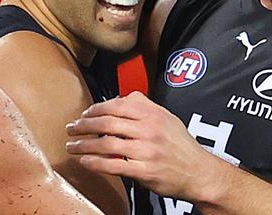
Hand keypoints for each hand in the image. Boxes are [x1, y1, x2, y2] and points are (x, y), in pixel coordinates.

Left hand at [65, 91, 218, 200]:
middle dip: (84, 125)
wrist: (199, 172)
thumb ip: (146, 107)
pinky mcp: (144, 171)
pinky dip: (94, 162)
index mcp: (153, 114)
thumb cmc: (182, 146)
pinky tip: (84, 161)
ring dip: (84, 144)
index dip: (96, 109)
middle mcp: (149, 129)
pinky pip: (113, 165)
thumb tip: (121, 99)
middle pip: (108, 122)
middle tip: (72, 128)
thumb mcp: (168, 118)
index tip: (85, 114)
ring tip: (72, 145)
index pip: (117, 105)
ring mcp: (146, 150)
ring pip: (106, 143)